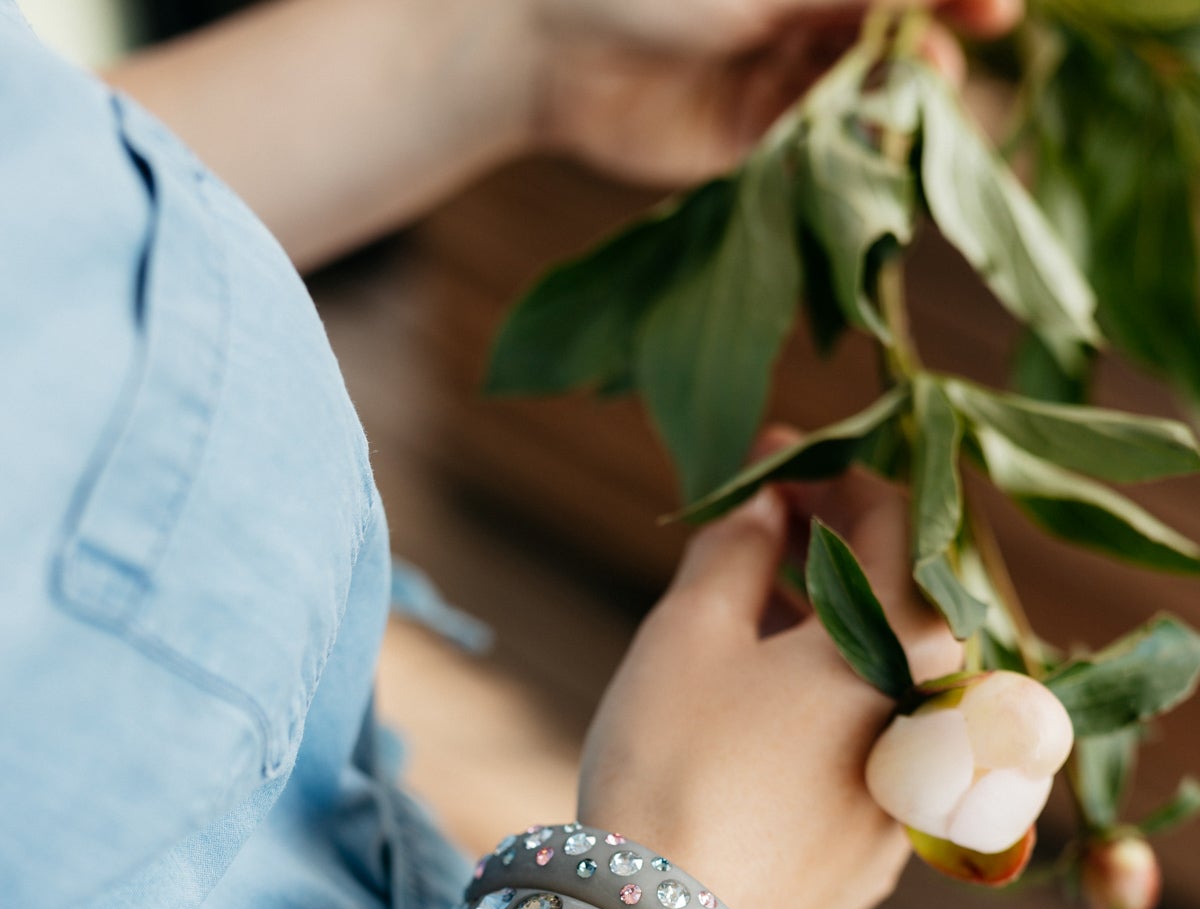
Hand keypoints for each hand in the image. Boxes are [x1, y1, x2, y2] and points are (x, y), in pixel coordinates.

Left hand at [529, 0, 1022, 186]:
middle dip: (932, 48)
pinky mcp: (749, 147)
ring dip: (896, 108)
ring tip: (913, 108)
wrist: (541, 35)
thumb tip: (950, 2)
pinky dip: (848, 159)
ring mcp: (777, 78)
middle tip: (961, 61)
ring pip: (863, 99)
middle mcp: (801, 9)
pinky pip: (817, 158)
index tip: (1000, 10)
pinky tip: (870, 157)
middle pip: (896, 33)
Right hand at [577, 462, 961, 908]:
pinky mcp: (878, 859)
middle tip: (761, 534)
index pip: (890, 521)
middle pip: (899, 606)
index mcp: (900, 645)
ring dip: (829, 635)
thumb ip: (734, 552)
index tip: (767, 463)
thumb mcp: (687, 636)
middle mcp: (933, 724)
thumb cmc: (675, 768)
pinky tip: (764, 717)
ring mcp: (910, 800)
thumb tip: (764, 503)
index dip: (826, 476)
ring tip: (749, 620)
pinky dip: (830, 711)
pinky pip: (870, 755)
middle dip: (833, 557)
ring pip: (885, 686)